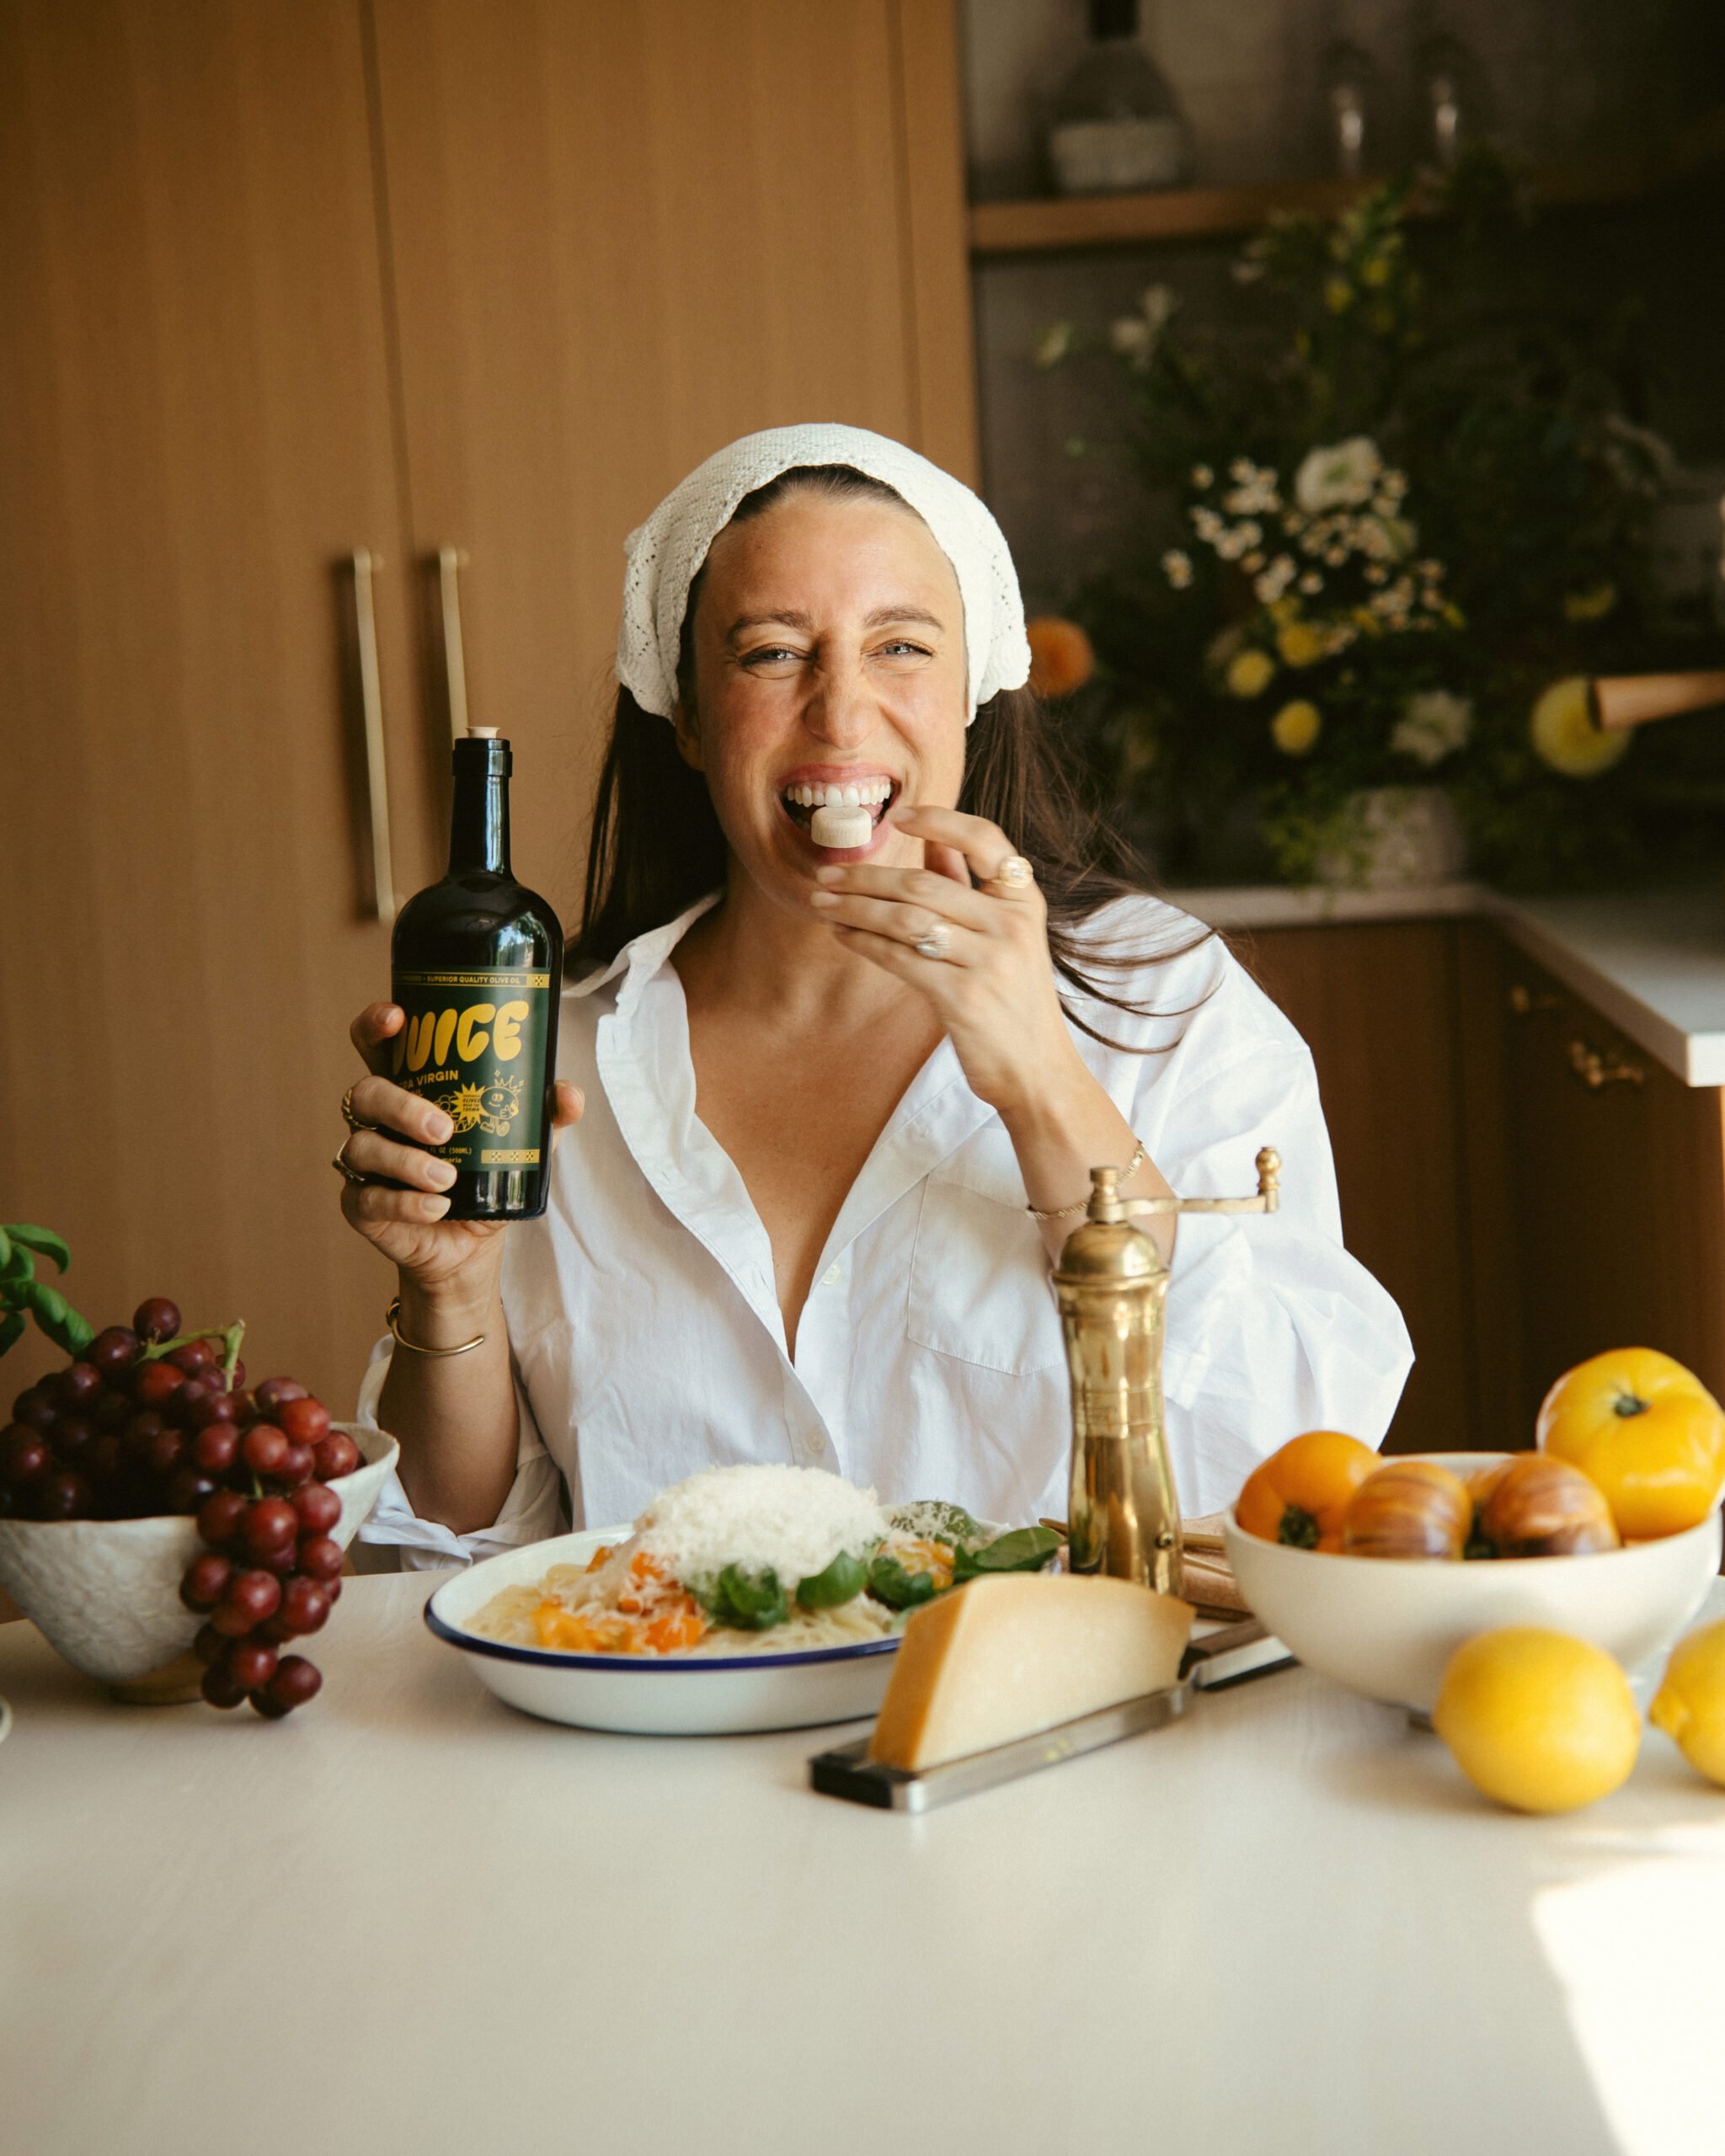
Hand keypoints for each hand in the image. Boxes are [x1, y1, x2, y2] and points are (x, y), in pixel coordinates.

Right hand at [337, 1003, 583, 1300]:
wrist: (471, 1245)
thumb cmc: (486, 1177)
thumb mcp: (523, 1143)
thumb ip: (546, 1115)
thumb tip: (568, 1094)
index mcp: (409, 1088)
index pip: (376, 1044)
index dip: (377, 1025)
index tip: (398, 1018)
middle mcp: (379, 1120)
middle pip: (366, 1091)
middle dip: (402, 1105)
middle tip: (444, 1126)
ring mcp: (365, 1162)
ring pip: (363, 1146)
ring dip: (407, 1161)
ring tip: (448, 1178)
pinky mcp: (361, 1205)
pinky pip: (369, 1198)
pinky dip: (404, 1203)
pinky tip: (435, 1208)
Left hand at [808, 805, 1088, 1117]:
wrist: (1038, 1071)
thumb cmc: (1014, 1000)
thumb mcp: (1006, 936)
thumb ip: (969, 887)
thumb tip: (931, 844)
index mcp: (1024, 901)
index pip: (985, 840)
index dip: (940, 821)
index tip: (898, 816)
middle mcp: (1011, 925)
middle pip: (925, 883)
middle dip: (867, 877)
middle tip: (827, 875)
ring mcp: (989, 961)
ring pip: (905, 919)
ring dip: (856, 908)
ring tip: (823, 904)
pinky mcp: (964, 998)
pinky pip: (900, 958)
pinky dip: (865, 943)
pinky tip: (843, 936)